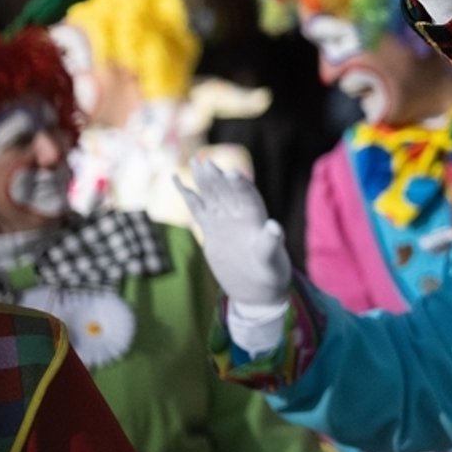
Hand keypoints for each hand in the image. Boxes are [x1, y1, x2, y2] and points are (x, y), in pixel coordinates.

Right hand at [176, 158, 290, 306]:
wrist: (256, 290)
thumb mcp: (272, 261)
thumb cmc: (270, 276)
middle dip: (217, 178)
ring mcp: (224, 222)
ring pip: (212, 195)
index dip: (241, 186)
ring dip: (204, 180)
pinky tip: (177, 179)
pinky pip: (197, 208)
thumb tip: (274, 226)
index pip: (248, 198)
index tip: (232, 174)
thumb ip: (271, 244)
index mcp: (256, 220)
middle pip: (227, 192)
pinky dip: (188, 194)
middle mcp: (240, 217)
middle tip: (205, 161)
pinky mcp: (211, 230)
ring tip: (195, 161)